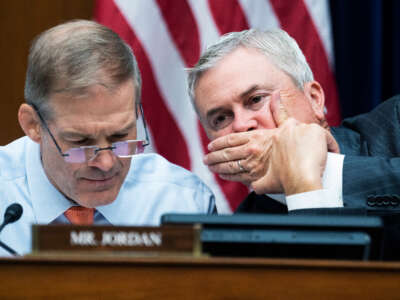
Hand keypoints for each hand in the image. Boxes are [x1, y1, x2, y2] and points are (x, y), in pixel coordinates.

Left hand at [203, 90, 339, 193]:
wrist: (310, 163)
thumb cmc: (302, 145)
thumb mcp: (291, 124)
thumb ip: (280, 111)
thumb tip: (276, 94)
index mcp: (259, 137)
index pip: (233, 138)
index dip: (220, 142)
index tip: (211, 145)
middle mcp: (253, 149)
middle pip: (227, 152)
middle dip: (214, 155)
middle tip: (205, 158)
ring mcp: (254, 163)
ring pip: (229, 164)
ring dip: (217, 165)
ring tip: (210, 166)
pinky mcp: (257, 177)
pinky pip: (238, 176)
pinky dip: (228, 175)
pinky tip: (222, 175)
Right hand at [251, 118, 338, 194]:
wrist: (299, 179)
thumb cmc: (284, 180)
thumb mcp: (265, 182)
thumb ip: (257, 183)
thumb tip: (252, 188)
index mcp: (276, 137)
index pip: (288, 130)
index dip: (296, 140)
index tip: (300, 152)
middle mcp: (288, 129)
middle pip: (302, 130)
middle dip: (307, 140)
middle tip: (311, 154)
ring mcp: (303, 129)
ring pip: (315, 133)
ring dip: (320, 143)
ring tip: (323, 156)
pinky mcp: (317, 131)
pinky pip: (327, 137)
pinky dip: (332, 145)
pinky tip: (332, 154)